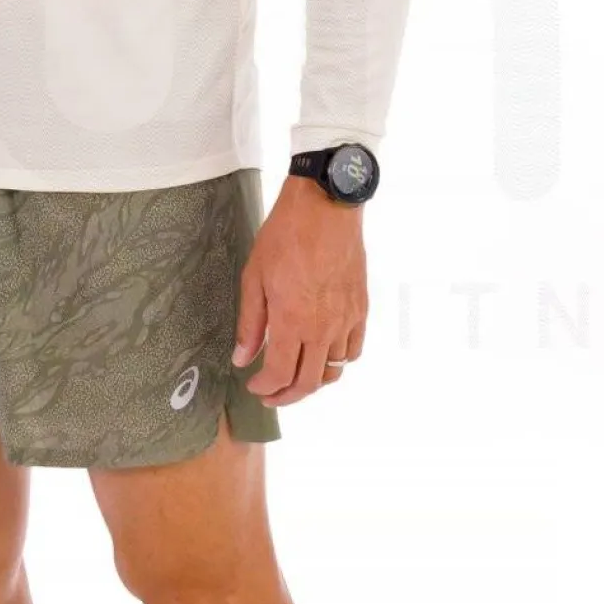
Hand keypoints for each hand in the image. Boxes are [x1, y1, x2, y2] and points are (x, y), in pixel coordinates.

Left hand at [231, 174, 366, 404]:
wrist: (326, 207)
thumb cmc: (285, 236)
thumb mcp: (255, 277)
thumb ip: (250, 323)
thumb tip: (242, 358)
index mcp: (293, 322)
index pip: (280, 375)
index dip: (266, 388)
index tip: (254, 385)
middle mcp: (323, 328)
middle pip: (309, 382)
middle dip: (287, 396)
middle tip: (272, 395)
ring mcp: (346, 320)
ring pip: (334, 370)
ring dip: (313, 381)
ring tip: (296, 376)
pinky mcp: (360, 308)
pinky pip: (354, 349)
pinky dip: (339, 361)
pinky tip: (324, 355)